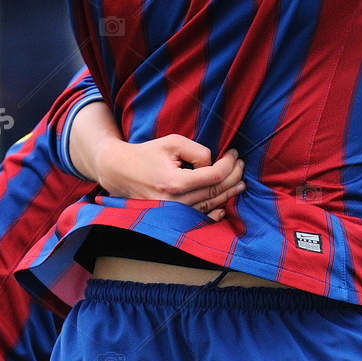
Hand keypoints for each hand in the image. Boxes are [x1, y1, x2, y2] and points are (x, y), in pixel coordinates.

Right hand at [92, 134, 244, 220]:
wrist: (119, 171)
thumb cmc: (146, 154)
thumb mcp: (171, 142)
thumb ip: (196, 151)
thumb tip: (212, 163)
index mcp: (175, 182)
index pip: (213, 175)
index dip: (229, 164)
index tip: (234, 153)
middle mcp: (175, 202)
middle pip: (215, 191)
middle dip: (233, 177)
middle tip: (242, 164)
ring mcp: (173, 213)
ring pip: (209, 205)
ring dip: (228, 193)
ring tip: (241, 182)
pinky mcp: (171, 217)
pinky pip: (198, 218)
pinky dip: (214, 212)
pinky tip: (224, 206)